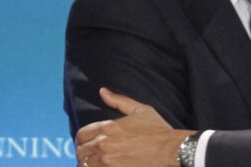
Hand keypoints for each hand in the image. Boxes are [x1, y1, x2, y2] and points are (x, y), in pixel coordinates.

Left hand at [75, 87, 195, 166]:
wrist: (170, 149)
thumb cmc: (157, 129)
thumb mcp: (140, 110)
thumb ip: (118, 101)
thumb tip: (102, 91)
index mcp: (108, 126)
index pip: (81, 135)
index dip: (82, 139)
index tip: (87, 143)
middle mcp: (103, 143)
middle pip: (81, 151)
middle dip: (85, 152)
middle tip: (92, 155)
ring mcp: (107, 160)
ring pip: (85, 164)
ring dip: (89, 163)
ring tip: (97, 162)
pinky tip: (103, 166)